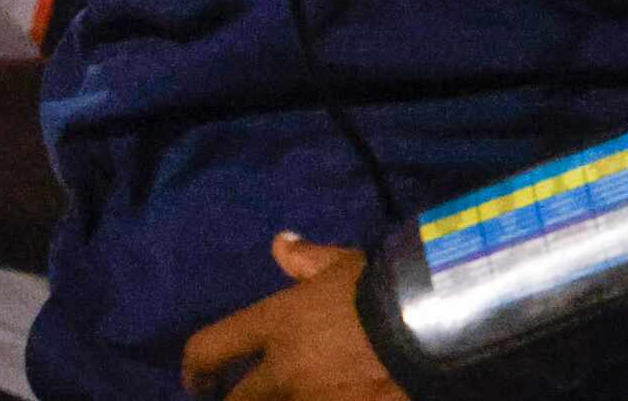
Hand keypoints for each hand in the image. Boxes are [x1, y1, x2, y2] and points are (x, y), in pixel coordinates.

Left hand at [181, 234, 400, 400]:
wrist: (434, 330)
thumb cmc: (381, 290)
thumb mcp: (341, 265)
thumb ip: (305, 260)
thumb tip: (281, 243)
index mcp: (275, 325)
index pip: (210, 347)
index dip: (194, 368)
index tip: (193, 382)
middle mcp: (285, 372)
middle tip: (238, 400)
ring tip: (295, 397)